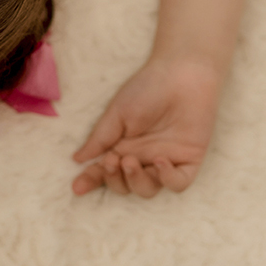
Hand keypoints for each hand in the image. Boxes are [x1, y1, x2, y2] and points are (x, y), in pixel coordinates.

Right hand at [72, 56, 220, 197]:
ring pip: (148, 189)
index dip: (91, 180)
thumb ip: (100, 139)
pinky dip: (167, 179)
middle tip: (112, 161)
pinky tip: (160, 161)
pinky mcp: (189, 160)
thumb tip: (77, 159)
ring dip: (136, 181)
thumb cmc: (146, 89)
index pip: (104, 170)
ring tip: (130, 160)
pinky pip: (178, 183)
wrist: (180, 75)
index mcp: (122, 146)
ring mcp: (165, 161)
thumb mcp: (117, 114)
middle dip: (114, 180)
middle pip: (125, 185)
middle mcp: (142, 157)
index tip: (77, 188)